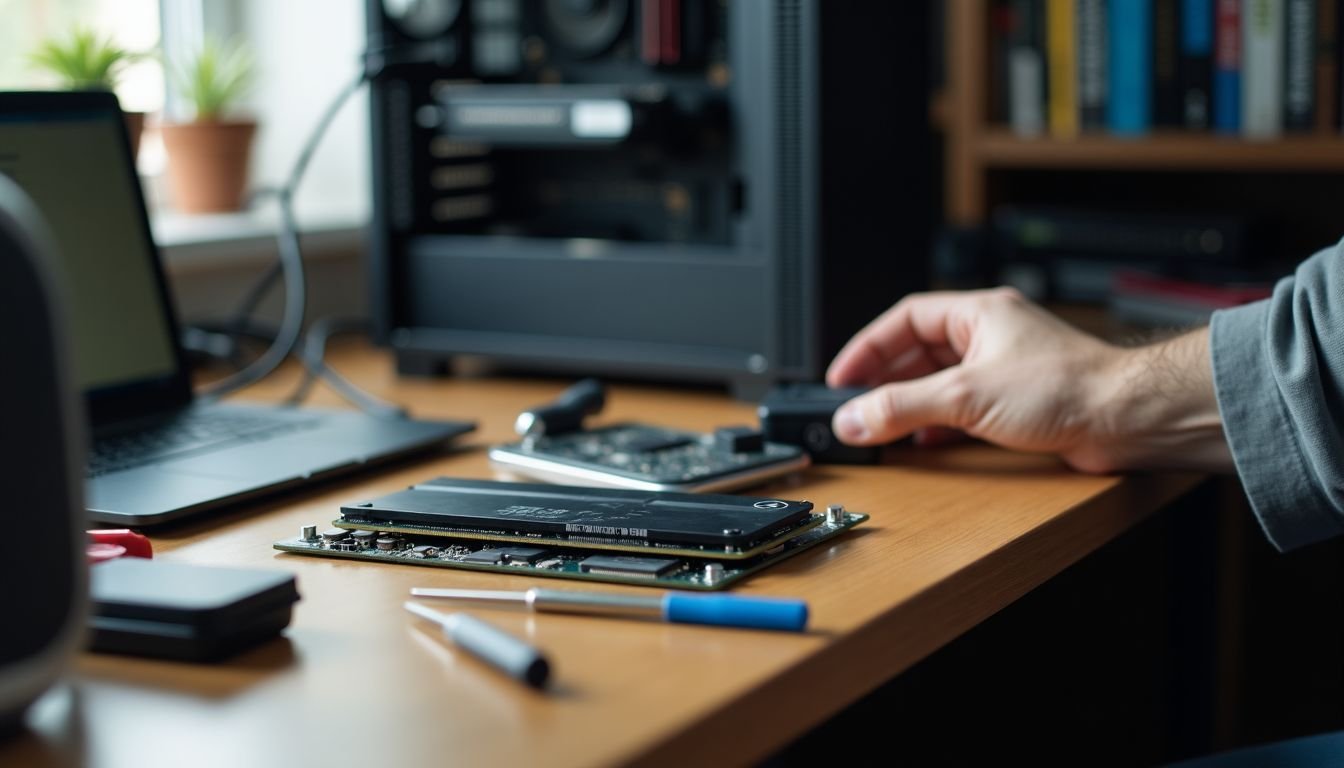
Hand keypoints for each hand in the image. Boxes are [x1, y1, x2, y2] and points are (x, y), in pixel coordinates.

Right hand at [826, 288, 1232, 472]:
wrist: (1127, 419)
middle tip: (855, 406)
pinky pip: (961, 410)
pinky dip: (937, 425)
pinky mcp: (1017, 404)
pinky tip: (924, 442)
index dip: (868, 347)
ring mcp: (1004, 371)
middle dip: (885, 381)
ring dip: (910, 405)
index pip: (905, 320)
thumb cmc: (1069, 386)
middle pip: (919, 353)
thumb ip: (903, 406)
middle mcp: (991, 337)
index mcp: (978, 313)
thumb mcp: (966, 394)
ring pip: (940, 383)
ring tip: (881, 426)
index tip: (842, 375)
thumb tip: (854, 416)